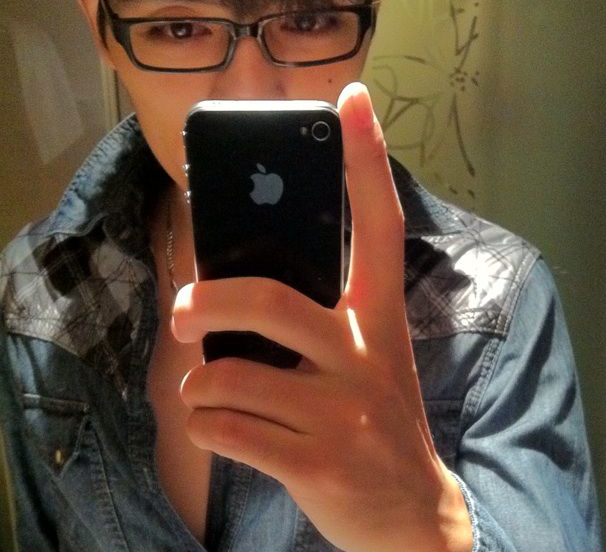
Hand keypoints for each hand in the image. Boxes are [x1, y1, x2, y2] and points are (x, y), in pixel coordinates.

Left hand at [173, 82, 472, 551]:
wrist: (411, 512)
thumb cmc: (375, 418)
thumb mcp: (365, 357)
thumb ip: (319, 315)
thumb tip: (234, 283)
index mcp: (380, 317)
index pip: (379, 224)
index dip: (366, 160)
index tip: (350, 102)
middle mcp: (365, 354)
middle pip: (266, 301)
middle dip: (206, 301)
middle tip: (186, 310)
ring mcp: (343, 410)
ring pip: (229, 374)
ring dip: (200, 382)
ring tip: (209, 388)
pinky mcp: (317, 460)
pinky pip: (223, 427)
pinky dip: (205, 423)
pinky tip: (222, 426)